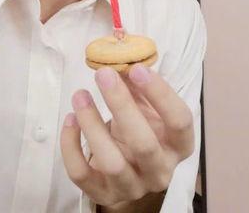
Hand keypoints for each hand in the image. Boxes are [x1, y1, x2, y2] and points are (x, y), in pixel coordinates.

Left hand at [60, 63, 194, 208]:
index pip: (179, 121)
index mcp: (179, 144)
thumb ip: (137, 82)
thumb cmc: (140, 126)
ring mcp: (132, 186)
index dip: (160, 93)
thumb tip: (120, 55)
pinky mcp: (103, 194)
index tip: (137, 67)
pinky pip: (82, 174)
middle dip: (121, 105)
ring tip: (80, 95)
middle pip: (144, 143)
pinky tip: (69, 119)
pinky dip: (71, 145)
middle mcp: (160, 170)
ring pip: (112, 162)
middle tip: (103, 74)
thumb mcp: (145, 104)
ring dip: (92, 124)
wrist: (128, 165)